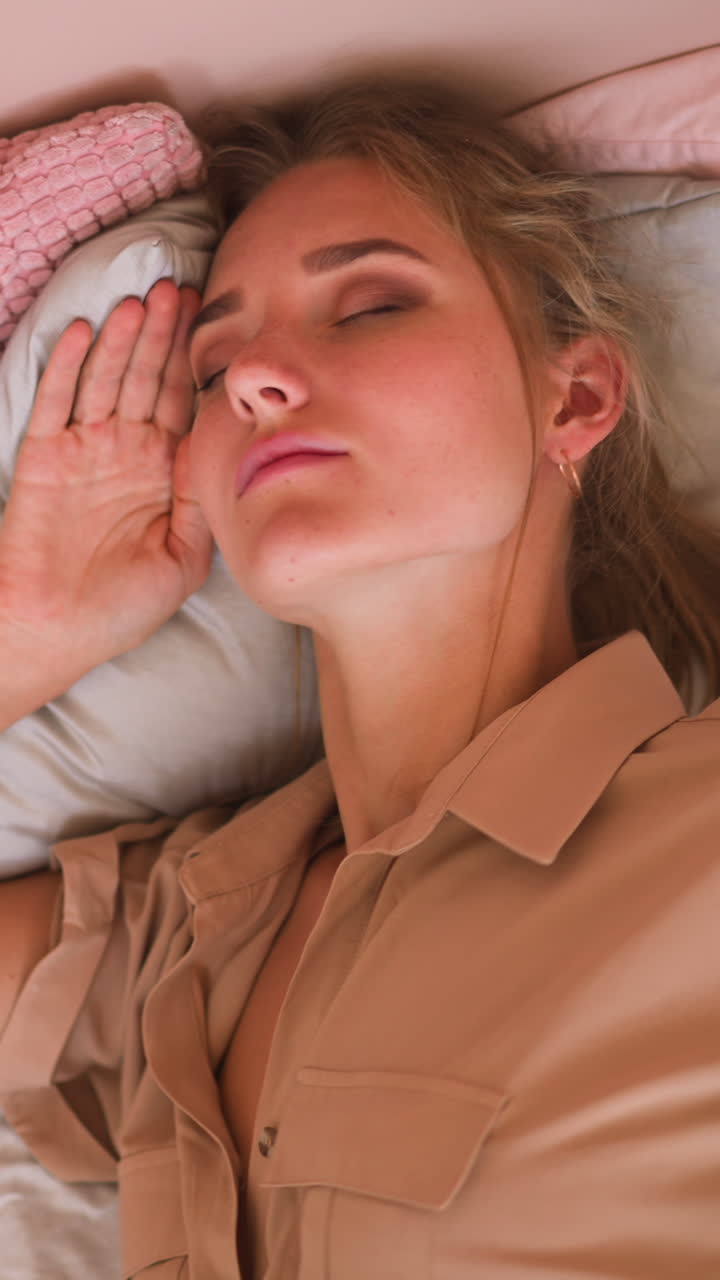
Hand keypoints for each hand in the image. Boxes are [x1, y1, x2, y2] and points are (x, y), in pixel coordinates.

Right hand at [0, 279, 212, 681]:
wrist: (57, 634)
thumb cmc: (124, 607)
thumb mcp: (183, 558)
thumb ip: (200, 501)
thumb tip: (214, 444)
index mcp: (160, 473)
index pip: (181, 404)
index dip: (194, 363)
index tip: (214, 320)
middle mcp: (124, 453)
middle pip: (147, 380)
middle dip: (163, 336)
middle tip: (179, 289)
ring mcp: (82, 451)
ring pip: (106, 380)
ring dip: (123, 340)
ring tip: (141, 300)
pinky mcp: (43, 458)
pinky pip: (56, 402)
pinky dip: (70, 367)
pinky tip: (88, 331)